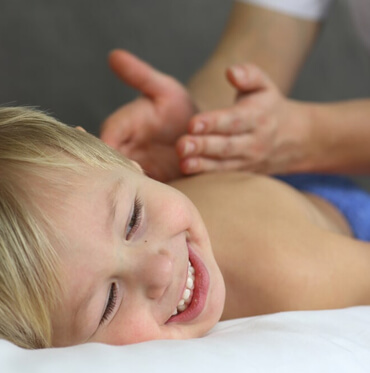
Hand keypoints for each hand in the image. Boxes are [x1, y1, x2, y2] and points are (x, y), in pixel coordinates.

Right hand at [100, 50, 195, 181]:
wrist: (199, 131)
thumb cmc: (178, 107)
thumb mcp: (163, 88)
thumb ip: (141, 76)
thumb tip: (113, 55)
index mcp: (125, 124)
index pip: (109, 133)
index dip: (108, 141)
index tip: (112, 148)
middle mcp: (128, 147)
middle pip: (114, 159)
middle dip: (119, 165)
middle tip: (132, 168)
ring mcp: (142, 166)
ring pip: (129, 177)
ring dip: (136, 180)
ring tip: (145, 178)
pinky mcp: (156, 182)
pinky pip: (149, 189)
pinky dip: (151, 191)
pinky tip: (157, 194)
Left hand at [176, 63, 302, 174]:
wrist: (293, 139)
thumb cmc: (269, 107)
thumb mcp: (265, 86)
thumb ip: (249, 75)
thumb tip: (230, 72)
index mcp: (258, 117)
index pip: (234, 120)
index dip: (213, 122)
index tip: (192, 123)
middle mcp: (255, 142)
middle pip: (227, 146)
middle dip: (203, 146)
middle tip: (181, 145)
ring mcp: (249, 161)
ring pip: (224, 165)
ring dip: (202, 165)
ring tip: (183, 163)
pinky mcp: (243, 174)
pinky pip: (224, 176)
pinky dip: (206, 176)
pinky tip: (188, 172)